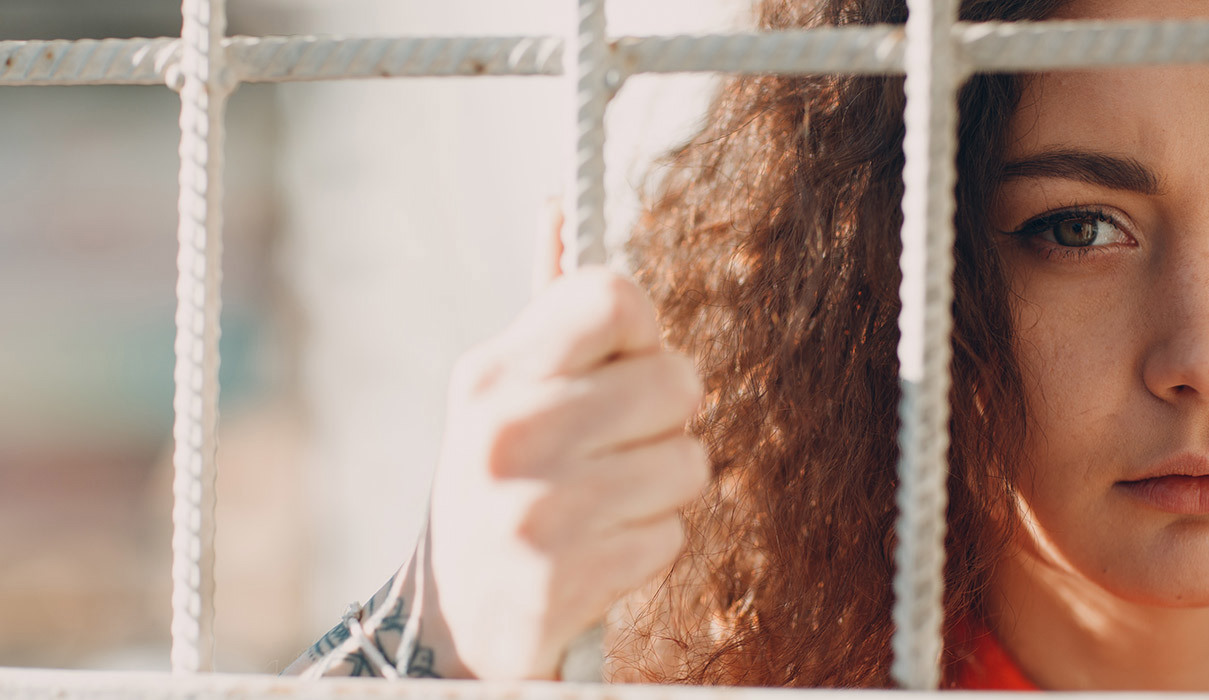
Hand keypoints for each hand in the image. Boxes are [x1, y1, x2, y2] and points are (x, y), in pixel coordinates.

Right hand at [427, 267, 708, 679]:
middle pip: (676, 380)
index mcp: (492, 373)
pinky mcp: (564, 580)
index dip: (645, 328)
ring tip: (610, 500)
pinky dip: (651, 543)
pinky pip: (673, 534)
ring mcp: (535, 510)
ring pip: (689, 461)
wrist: (456, 618)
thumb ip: (547, 311)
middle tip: (624, 441)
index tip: (628, 360)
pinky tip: (602, 548)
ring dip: (666, 486)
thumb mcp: (503, 392)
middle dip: (669, 418)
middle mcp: (507, 434)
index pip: (613, 296)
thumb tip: (557, 204)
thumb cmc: (503, 482)